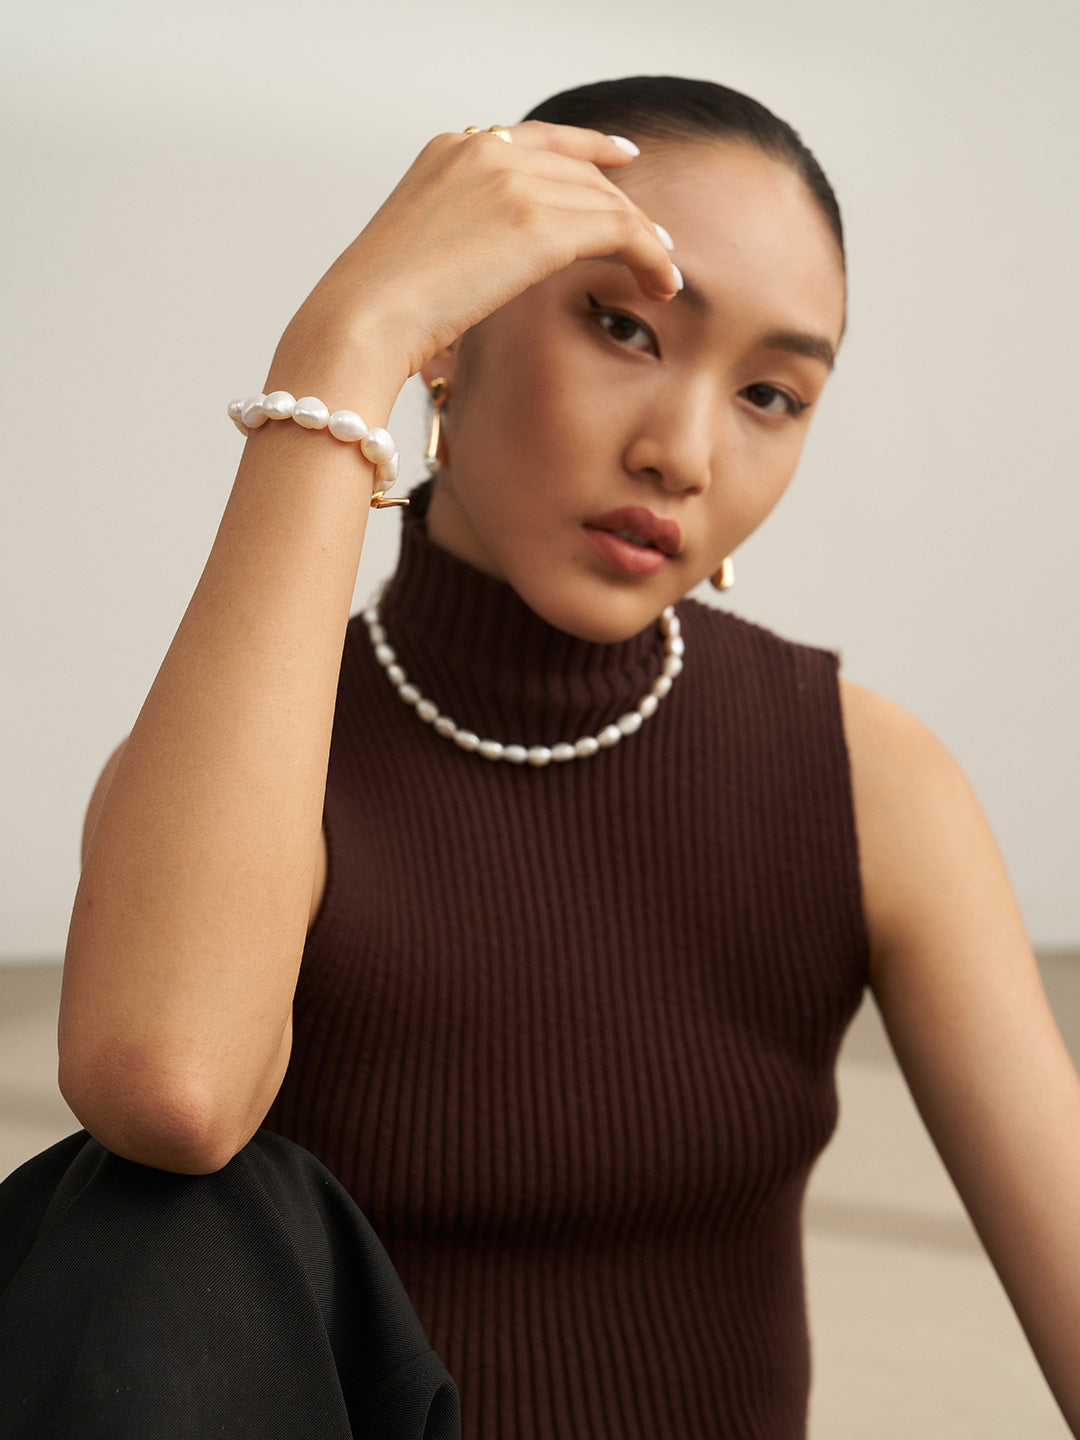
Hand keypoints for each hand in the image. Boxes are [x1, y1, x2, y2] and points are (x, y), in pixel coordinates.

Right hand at [275, 121, 681, 388]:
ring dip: (644, 239)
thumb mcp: (419, 251)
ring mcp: (512, 180)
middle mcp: (485, 150)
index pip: (538, 139)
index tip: (622, 160)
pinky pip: (620, 228)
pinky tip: (661, 283)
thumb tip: (491, 262)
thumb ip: (464, 235)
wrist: (362, 321)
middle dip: (624, 206)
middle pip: (581, 171)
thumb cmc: (377, 313)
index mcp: (450, 150)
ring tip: (664, 275)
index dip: (589, 148)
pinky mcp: (539, 222)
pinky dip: (649, 254)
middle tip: (656, 244)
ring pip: (608, 200)